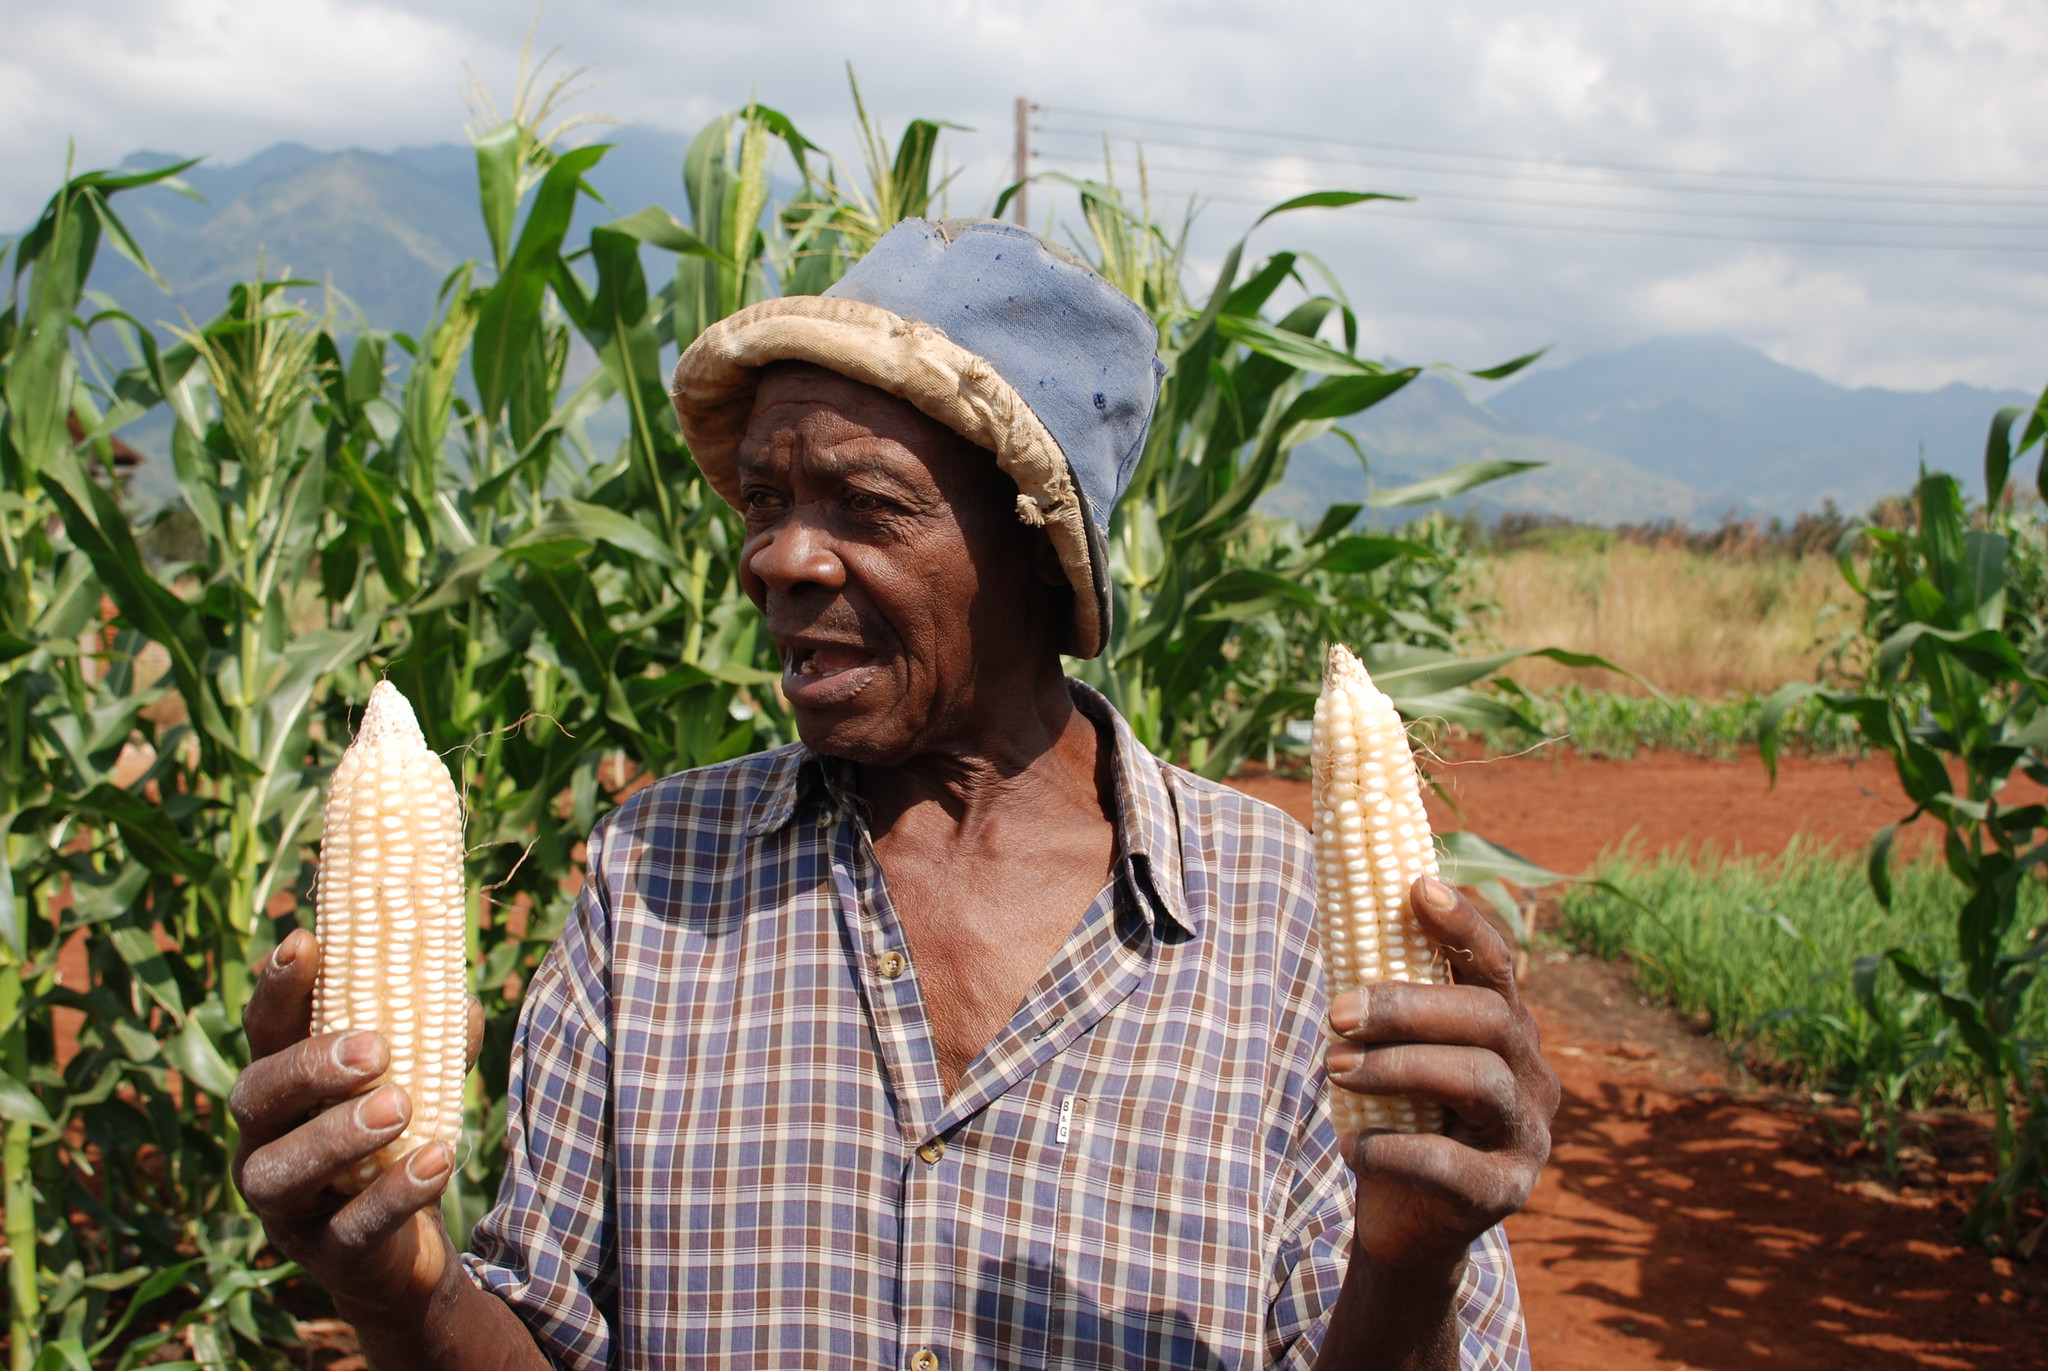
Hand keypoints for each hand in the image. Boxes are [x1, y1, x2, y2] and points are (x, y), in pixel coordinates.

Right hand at [229, 928, 484, 1314]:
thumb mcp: (420, 1077)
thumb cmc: (396, 1140)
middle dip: (309, 1068)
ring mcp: (287, 1204)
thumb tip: (463, 1003)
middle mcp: (265, 1141)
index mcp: (283, 1086)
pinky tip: (435, 1160)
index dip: (278, 986)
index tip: (305, 942)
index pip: (266, 1029)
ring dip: (338, 1135)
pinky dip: (394, 1193)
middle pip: (256, 1096)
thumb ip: (435, 1036)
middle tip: (374, 1050)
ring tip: (399, 1107)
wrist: (403, 1248)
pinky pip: (351, 1227)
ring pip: (283, 1170)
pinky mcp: (324, 1254)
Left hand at [1324, 875, 1557, 1275]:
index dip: (1462, 924)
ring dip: (1397, 1067)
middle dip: (1406, 1007)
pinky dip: (1394, 1148)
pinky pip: (1454, 1163)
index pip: (1495, 964)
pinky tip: (1354, 1145)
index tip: (1418, 888)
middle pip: (1486, 1017)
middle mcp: (1531, 1075)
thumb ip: (1385, 995)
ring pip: (1476, 1079)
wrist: (1402, 1222)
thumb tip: (1343, 903)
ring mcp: (1527, 1135)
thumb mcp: (1389, 1052)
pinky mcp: (1507, 1191)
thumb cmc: (1392, 1118)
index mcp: (1507, 1029)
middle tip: (1336, 1013)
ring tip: (1336, 1070)